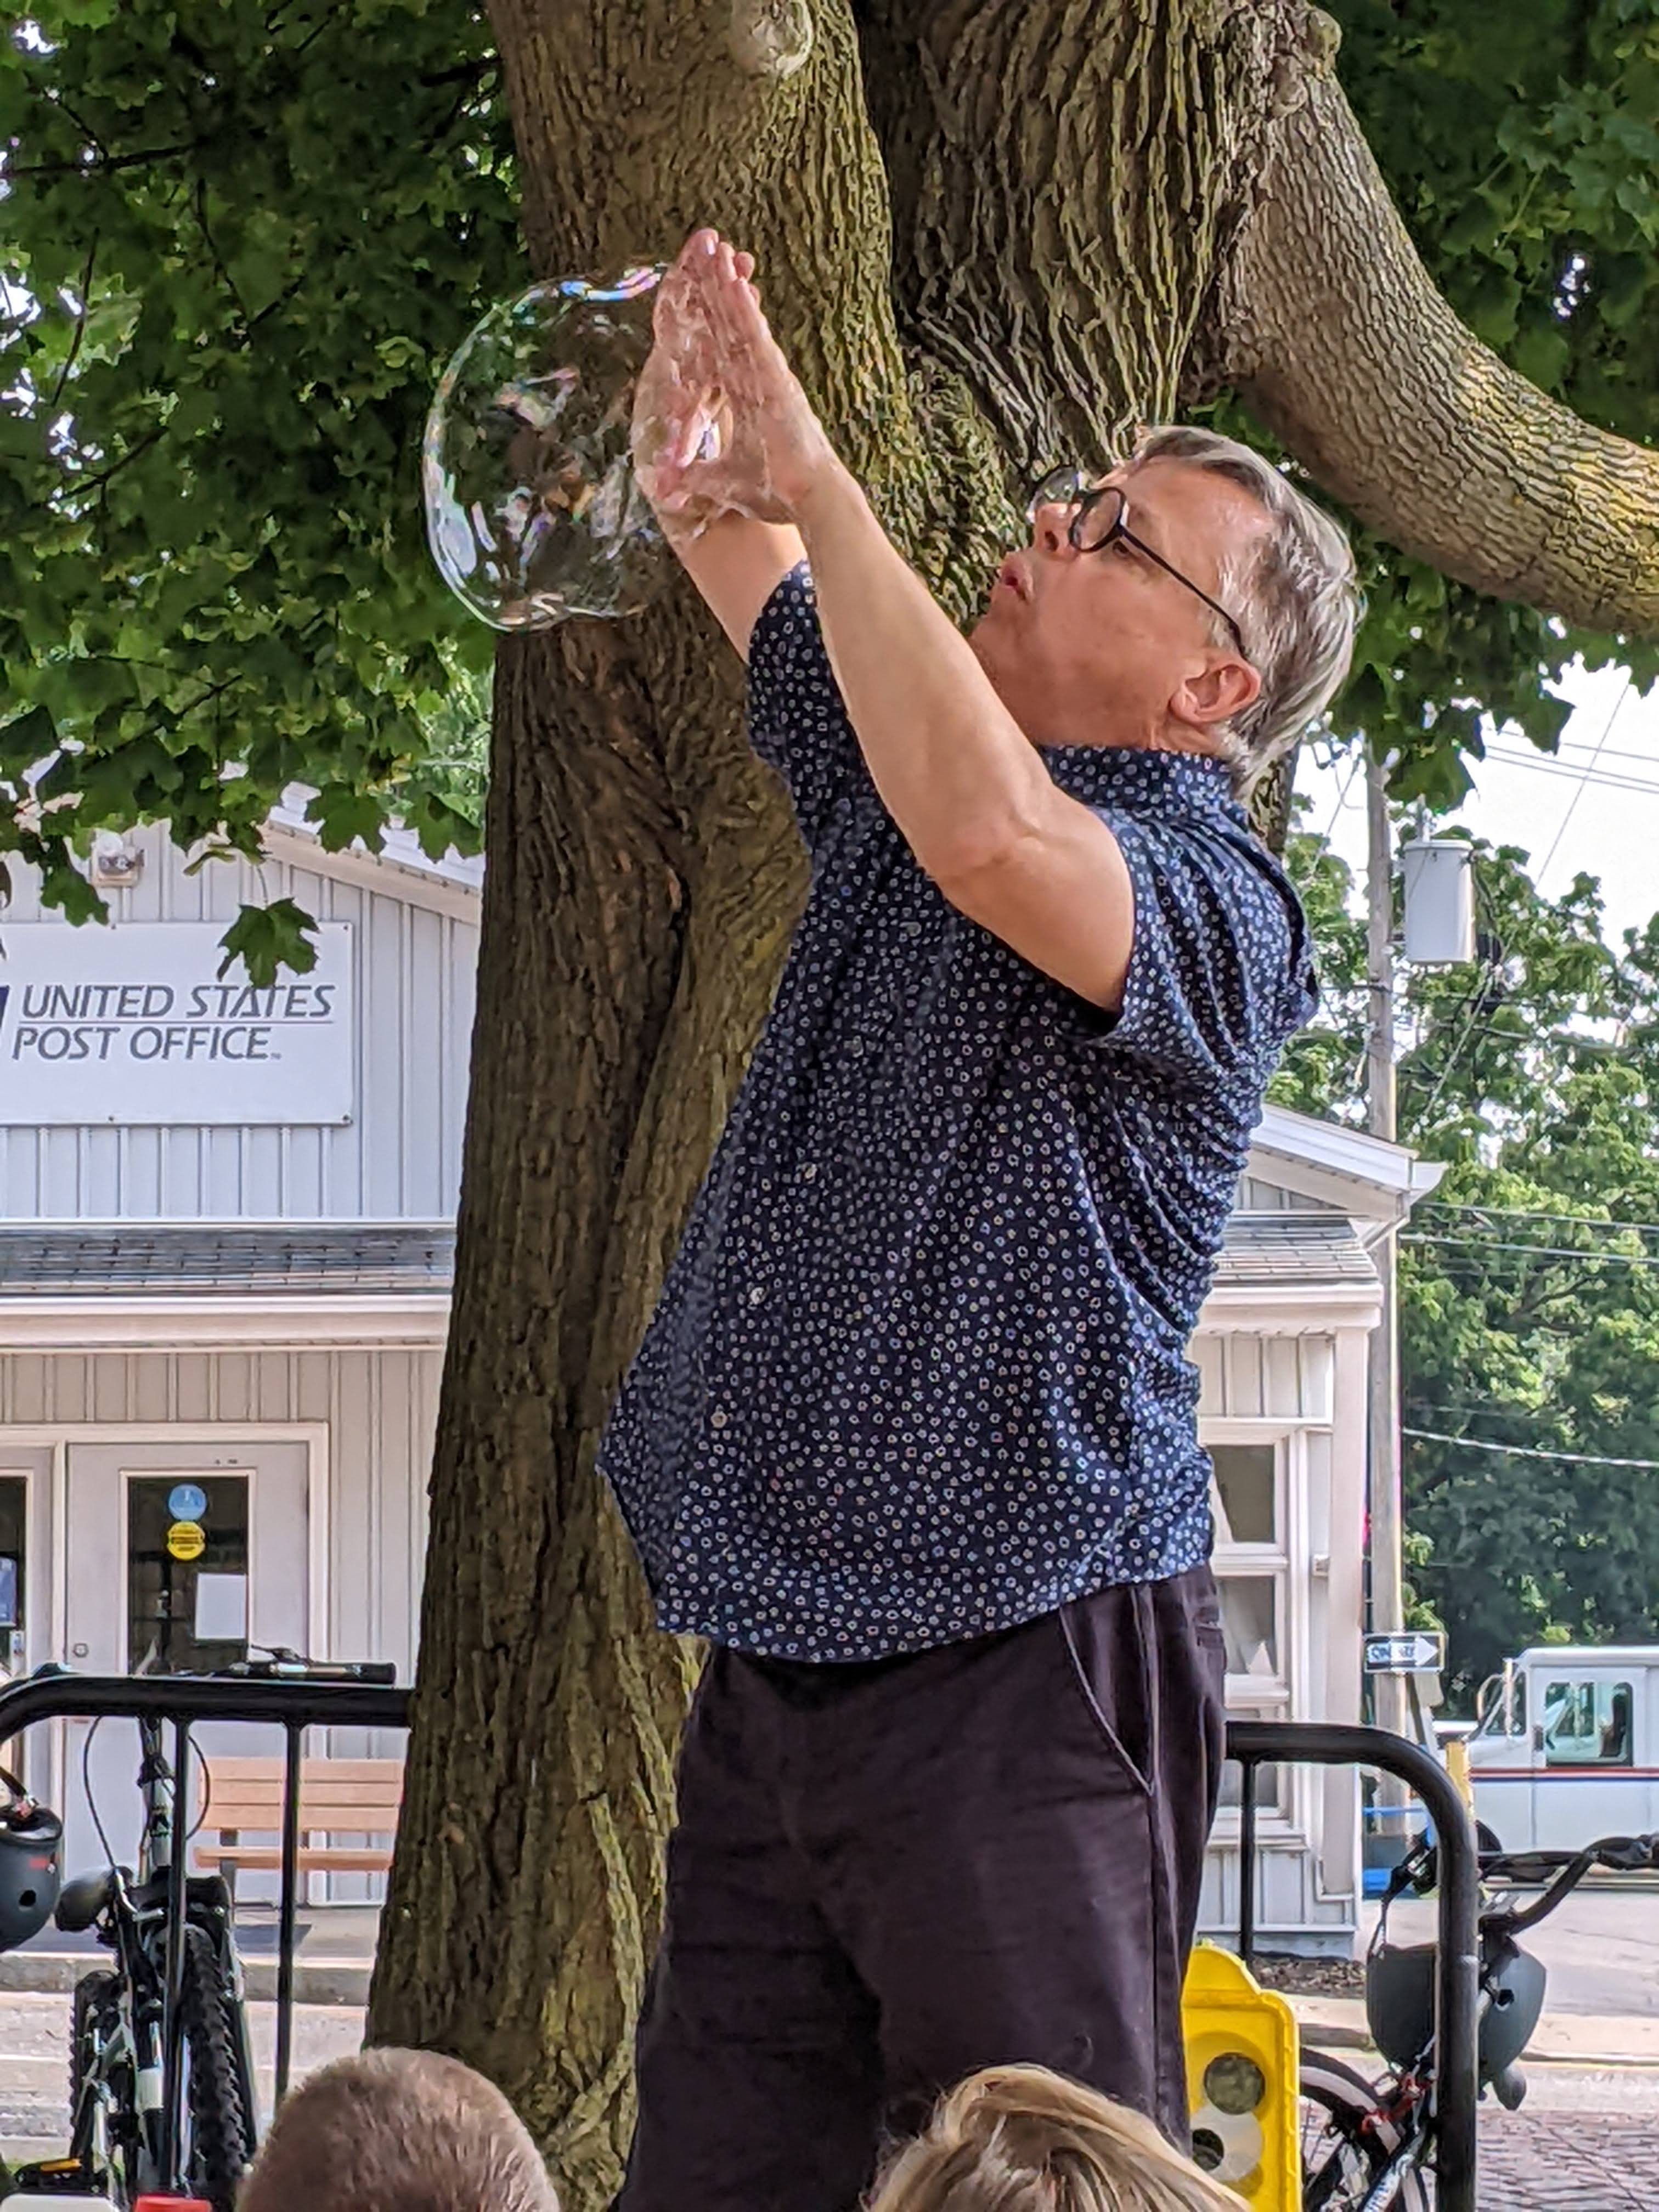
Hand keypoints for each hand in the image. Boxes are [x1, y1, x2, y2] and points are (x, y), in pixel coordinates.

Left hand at [630, 228, 841, 533]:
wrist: (810, 502)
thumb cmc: (776, 494)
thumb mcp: (723, 483)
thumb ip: (695, 479)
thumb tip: (665, 487)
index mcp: (744, 397)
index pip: (718, 349)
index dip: (706, 319)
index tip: (694, 289)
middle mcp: (756, 379)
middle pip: (729, 325)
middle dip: (715, 287)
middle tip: (704, 248)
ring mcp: (767, 375)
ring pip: (741, 323)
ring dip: (725, 286)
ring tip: (714, 249)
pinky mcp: (776, 380)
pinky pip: (755, 339)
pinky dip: (743, 310)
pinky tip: (731, 282)